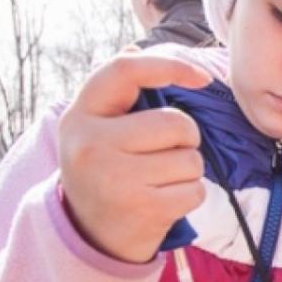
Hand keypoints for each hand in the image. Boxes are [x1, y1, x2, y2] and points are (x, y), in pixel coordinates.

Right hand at [58, 52, 210, 262]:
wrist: (90, 234)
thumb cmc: (104, 169)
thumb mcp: (95, 128)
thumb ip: (117, 91)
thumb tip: (135, 47)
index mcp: (79, 115)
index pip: (124, 71)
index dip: (168, 66)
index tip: (202, 77)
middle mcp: (91, 144)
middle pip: (175, 122)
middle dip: (186, 137)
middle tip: (166, 152)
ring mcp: (115, 179)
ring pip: (190, 159)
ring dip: (188, 169)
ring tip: (160, 179)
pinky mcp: (142, 209)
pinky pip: (195, 190)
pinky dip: (190, 196)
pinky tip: (164, 200)